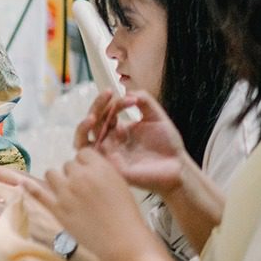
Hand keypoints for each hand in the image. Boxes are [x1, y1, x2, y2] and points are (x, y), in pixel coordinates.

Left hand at [26, 145, 162, 260]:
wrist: (122, 240)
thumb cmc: (126, 213)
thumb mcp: (118, 183)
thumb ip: (101, 171)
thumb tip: (86, 165)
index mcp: (99, 167)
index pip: (83, 153)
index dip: (86, 164)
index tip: (90, 174)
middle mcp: (80, 175)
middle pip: (68, 164)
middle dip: (74, 174)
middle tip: (82, 189)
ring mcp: (66, 191)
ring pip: (51, 174)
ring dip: (58, 180)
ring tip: (66, 192)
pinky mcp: (56, 208)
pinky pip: (38, 192)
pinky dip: (30, 187)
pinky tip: (22, 184)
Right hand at [81, 91, 195, 197]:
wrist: (177, 168)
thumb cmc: (168, 145)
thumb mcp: (157, 117)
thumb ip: (145, 101)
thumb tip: (127, 92)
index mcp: (119, 129)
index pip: (107, 111)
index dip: (116, 102)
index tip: (133, 100)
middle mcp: (110, 140)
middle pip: (92, 120)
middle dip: (97, 105)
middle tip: (108, 94)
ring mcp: (107, 152)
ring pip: (82, 137)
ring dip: (83, 124)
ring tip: (93, 116)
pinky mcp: (107, 164)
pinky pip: (86, 153)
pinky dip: (83, 139)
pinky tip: (93, 127)